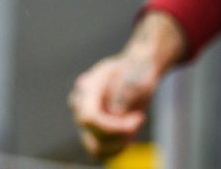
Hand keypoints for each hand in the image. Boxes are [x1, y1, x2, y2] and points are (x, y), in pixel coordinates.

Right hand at [70, 11, 184, 159]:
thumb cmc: (137, 70)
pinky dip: (118, 147)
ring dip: (120, 143)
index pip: (89, 118)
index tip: (139, 118)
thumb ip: (125, 93)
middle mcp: (80, 105)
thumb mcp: (136, 76)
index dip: (113, 126)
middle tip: (139, 119)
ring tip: (135, 125)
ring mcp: (85, 119)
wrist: (138, 70)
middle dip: (122, 133)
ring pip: (96, 148)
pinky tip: (130, 133)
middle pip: (94, 135)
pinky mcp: (93, 130)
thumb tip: (116, 114)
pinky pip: (100, 151)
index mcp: (88, 87)